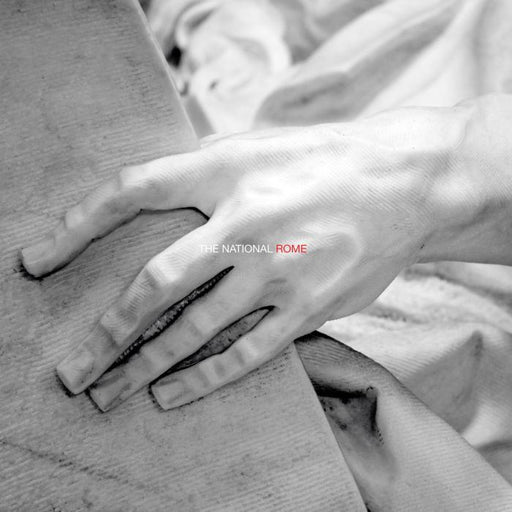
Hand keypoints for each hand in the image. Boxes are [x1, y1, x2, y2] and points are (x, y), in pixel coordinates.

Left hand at [21, 109, 464, 409]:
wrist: (403, 181)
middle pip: (157, 281)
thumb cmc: (322, 161)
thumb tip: (152, 209)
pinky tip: (169, 394)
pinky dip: (203, 378)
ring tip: (108, 393)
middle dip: (108, 331)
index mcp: (227, 168)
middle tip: (72, 370)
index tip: (37, 260)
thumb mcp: (257, 148)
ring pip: (196, 329)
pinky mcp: (309, 304)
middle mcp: (247, 219)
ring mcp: (278, 267)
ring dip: (145, 365)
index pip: (133, 191)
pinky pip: (246, 351)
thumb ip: (205, 178)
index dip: (78, 224)